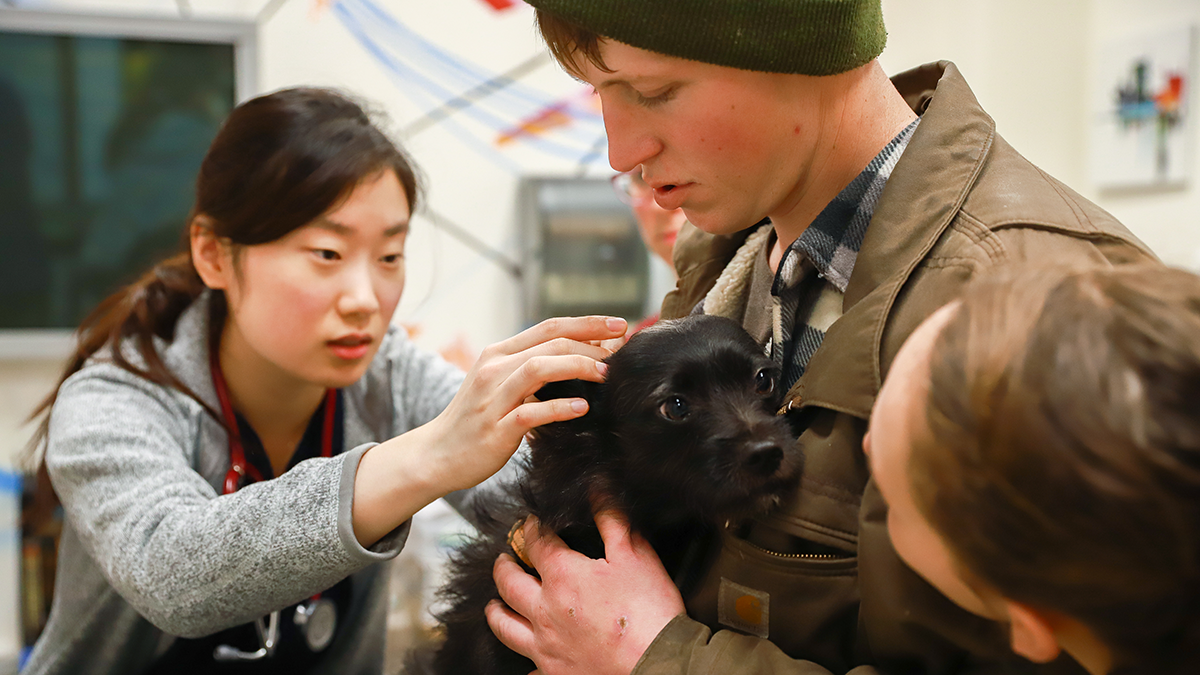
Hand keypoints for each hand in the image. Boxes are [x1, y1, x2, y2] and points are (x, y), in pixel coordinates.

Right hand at [424, 316, 626, 492]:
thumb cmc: (478, 419)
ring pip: (539, 369)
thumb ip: (533, 368)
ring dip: (578, 367)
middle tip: (620, 351)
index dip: (586, 323)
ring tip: (605, 375)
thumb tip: (581, 356)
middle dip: (590, 342)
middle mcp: (494, 370)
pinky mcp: (495, 429)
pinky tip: (582, 408)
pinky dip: (559, 407)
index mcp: (498, 354)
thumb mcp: (501, 384)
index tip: (619, 325)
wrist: (437, 454)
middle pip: (550, 343)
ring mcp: (493, 399)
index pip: (548, 327)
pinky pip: (531, 413)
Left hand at [487, 510, 684, 674]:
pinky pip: (527, 668)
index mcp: (563, 577)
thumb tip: (597, 486)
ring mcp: (545, 646)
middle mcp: (544, 610)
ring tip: (493, 605)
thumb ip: (611, 518)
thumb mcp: (634, 554)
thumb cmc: (649, 610)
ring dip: (496, 612)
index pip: (536, 544)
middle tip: (503, 559)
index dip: (531, 529)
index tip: (530, 523)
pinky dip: (523, 662)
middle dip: (503, 566)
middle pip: (509, 584)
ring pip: (505, 626)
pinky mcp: (553, 673)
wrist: (658, 665)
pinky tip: (524, 660)